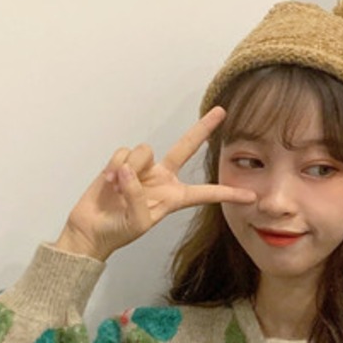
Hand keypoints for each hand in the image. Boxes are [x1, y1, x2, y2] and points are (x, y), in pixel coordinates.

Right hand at [54, 107, 255, 261]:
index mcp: (174, 197)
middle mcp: (163, 177)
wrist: (92, 229)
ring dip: (129, 169)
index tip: (251, 196)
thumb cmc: (119, 231)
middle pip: (186, 146)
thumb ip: (137, 194)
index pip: (205, 193)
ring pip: (144, 151)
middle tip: (221, 111)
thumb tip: (127, 169)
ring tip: (117, 190)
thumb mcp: (137, 221)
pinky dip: (114, 167)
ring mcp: (143, 168)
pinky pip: (124, 153)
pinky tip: (108, 183)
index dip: (227, 194)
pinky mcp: (123, 161)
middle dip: (203, 128)